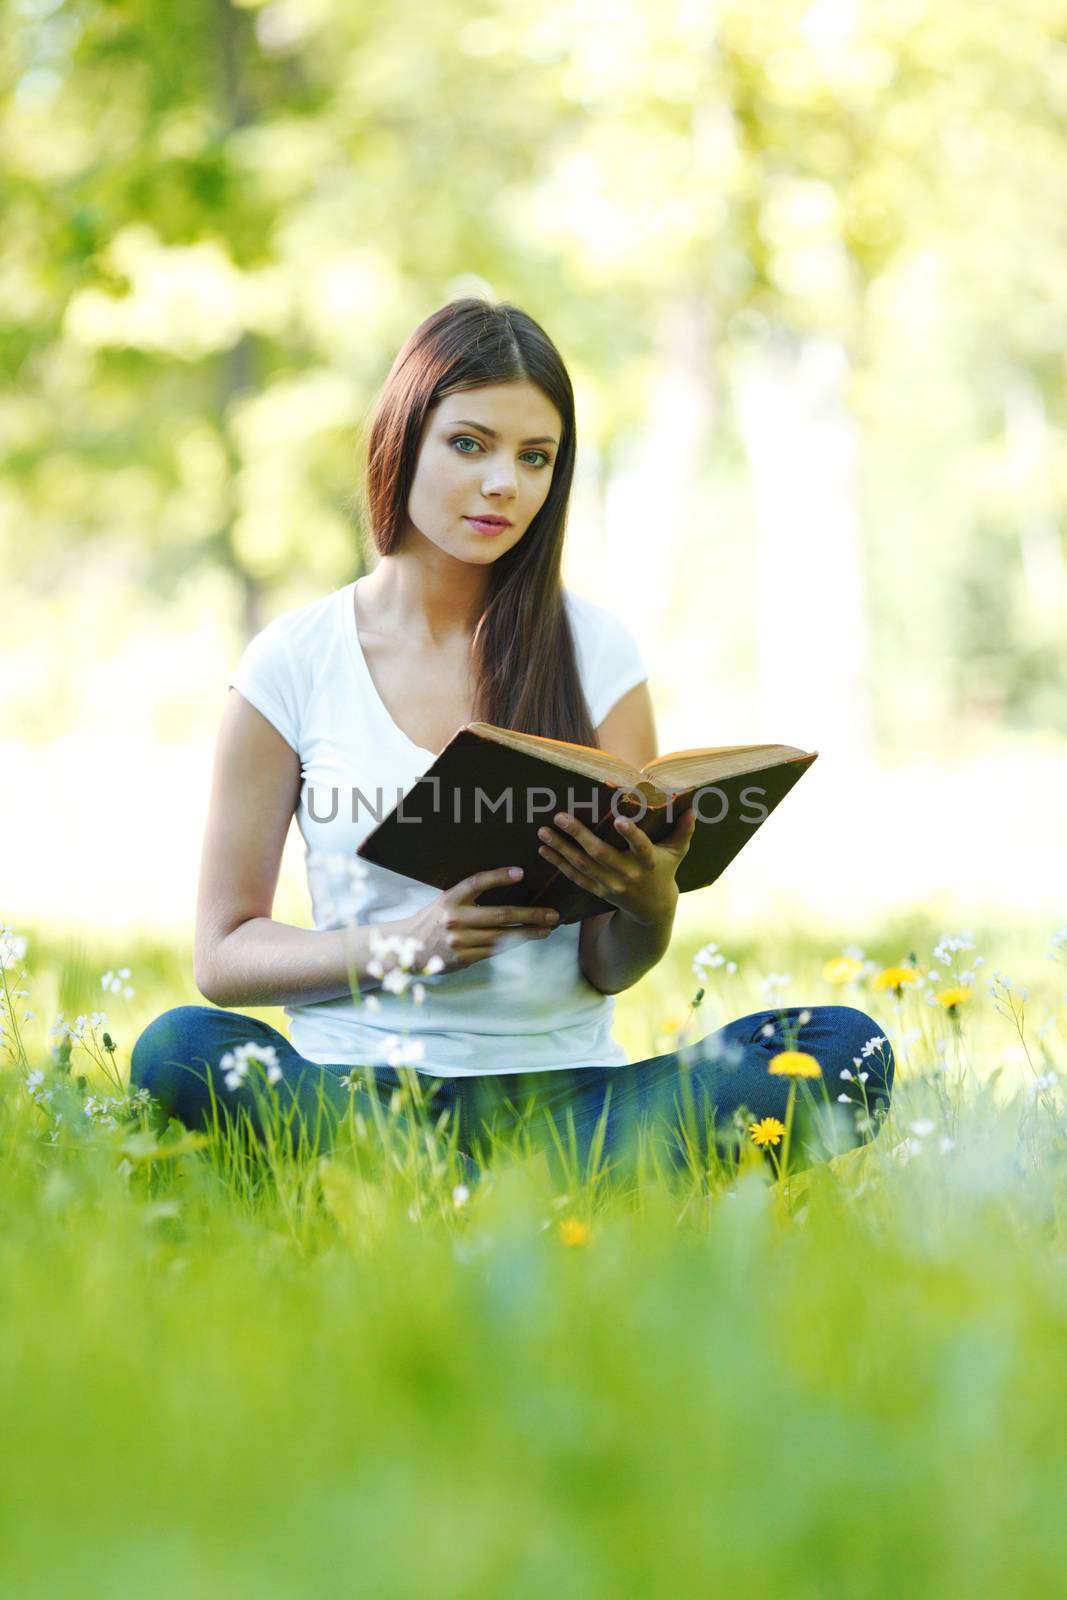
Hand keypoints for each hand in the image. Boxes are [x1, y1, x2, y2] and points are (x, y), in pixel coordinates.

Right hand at [399, 866, 560, 973]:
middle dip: (530, 914)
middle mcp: (455, 918)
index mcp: (450, 898)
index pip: (477, 882)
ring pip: (502, 936)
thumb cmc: (436, 919)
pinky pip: (495, 950)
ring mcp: (459, 940)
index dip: (499, 877)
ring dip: (528, 932)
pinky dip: (513, 944)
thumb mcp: (447, 901)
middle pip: (500, 914)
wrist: (411, 948)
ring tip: (546, 929)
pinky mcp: (464, 958)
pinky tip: (526, 939)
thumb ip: (471, 895)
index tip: (521, 872)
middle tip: (551, 914)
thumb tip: (510, 883)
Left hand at [536, 806, 697, 926]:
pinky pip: (575, 877)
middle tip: (560, 816)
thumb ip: (683, 831)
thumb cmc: (665, 870)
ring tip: (543, 831)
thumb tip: (693, 809)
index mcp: (649, 862)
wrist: (653, 910)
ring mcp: (610, 884)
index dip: (632, 835)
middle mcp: (628, 874)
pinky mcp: (598, 890)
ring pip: (582, 865)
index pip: (641, 846)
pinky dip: (558, 863)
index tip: (621, 821)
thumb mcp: (677, 853)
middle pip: (601, 854)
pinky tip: (543, 850)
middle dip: (579, 835)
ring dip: (561, 848)